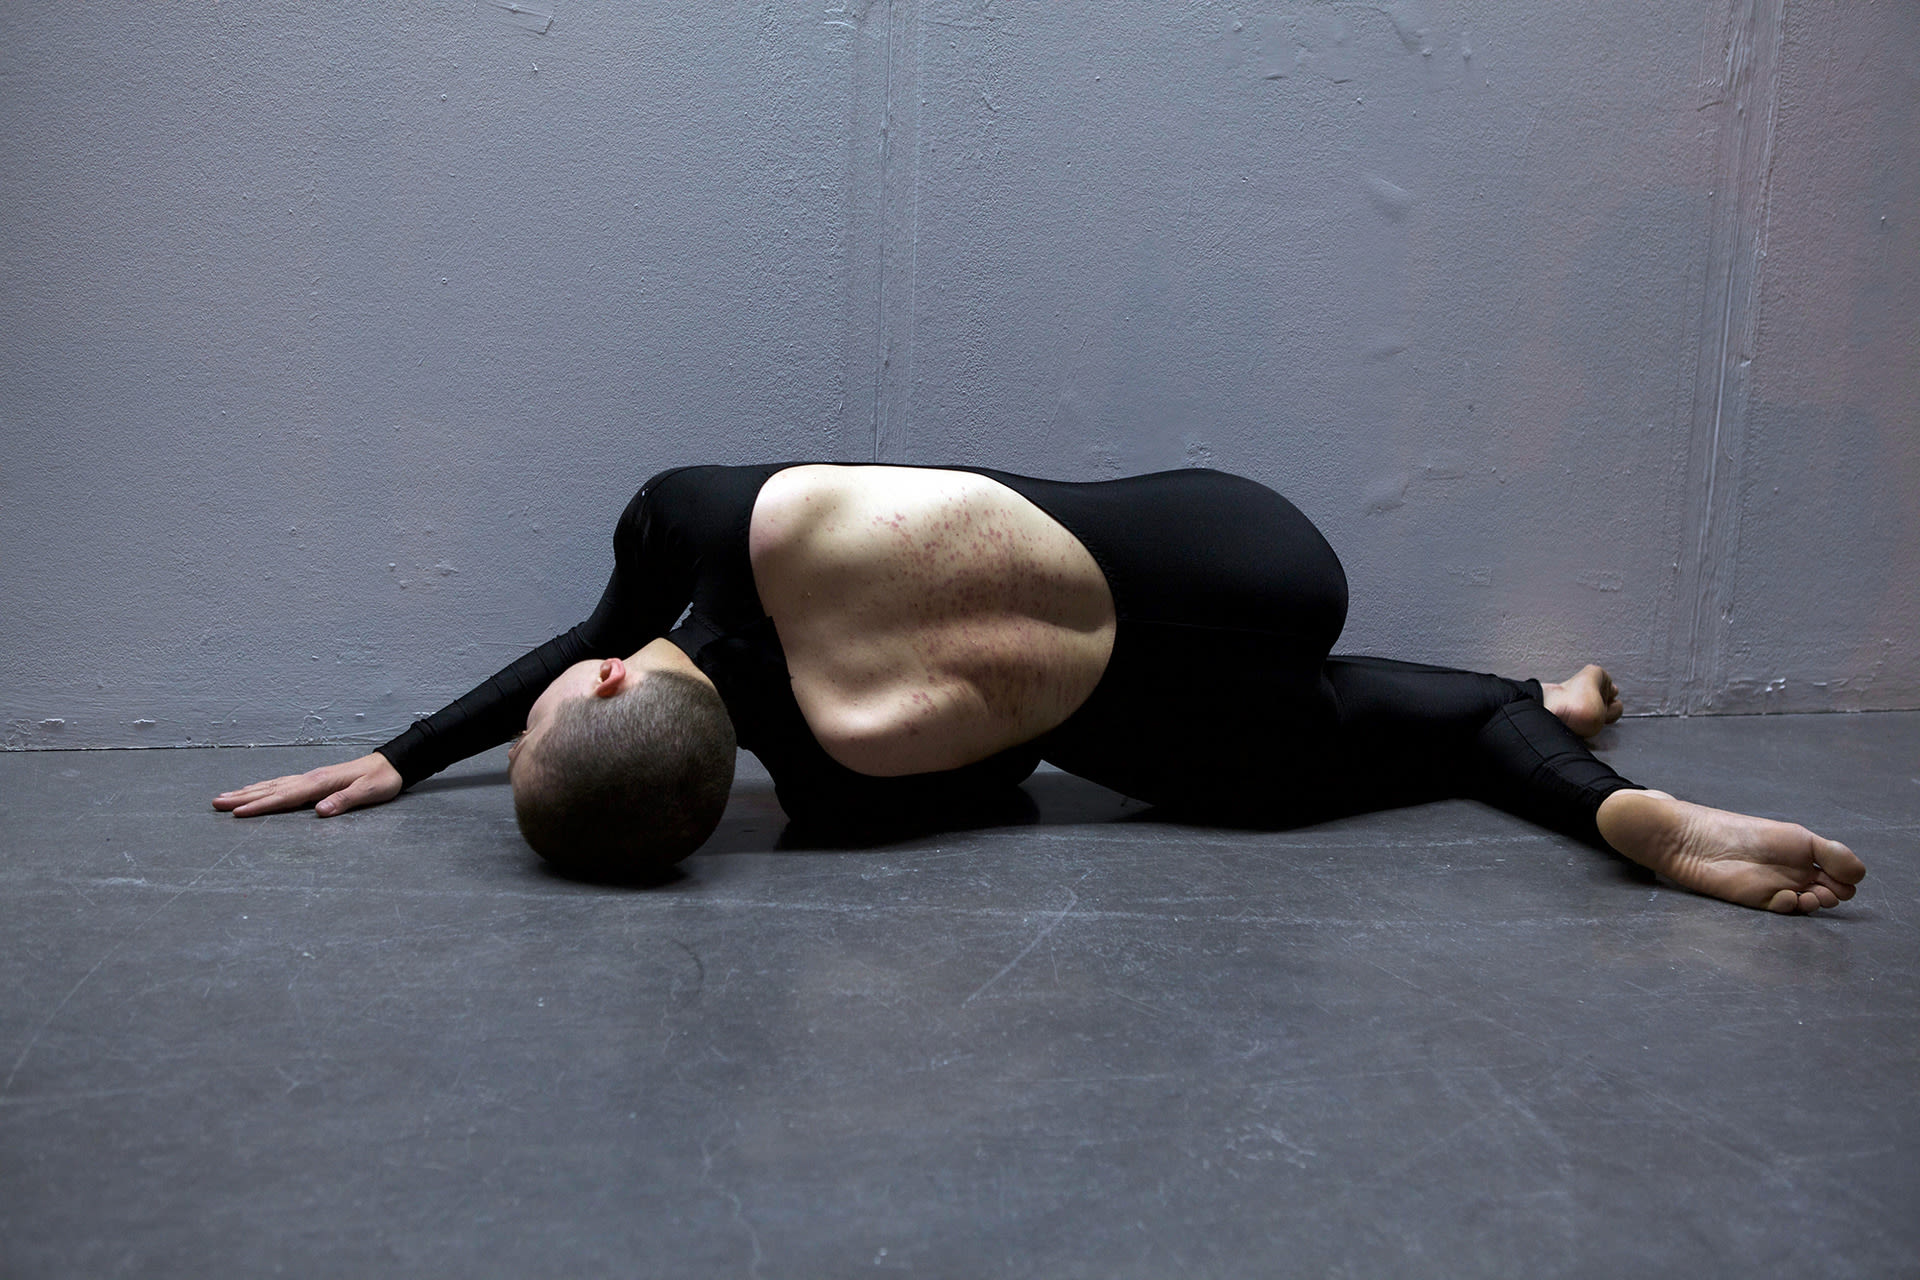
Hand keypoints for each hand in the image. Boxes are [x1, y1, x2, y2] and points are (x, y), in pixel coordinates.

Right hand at [213, 752, 403, 817]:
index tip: (238, 813)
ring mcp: (310, 778)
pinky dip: (263, 787)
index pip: (285, 797)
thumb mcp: (368, 793)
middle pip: (271, 789)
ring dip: (248, 791)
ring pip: (272, 785)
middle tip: (216, 803)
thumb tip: (319, 812)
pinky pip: (281, 784)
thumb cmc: (382, 781)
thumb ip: (344, 801)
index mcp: (320, 783)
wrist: (391, 764)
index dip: (261, 805)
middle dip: (242, 798)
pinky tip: (254, 790)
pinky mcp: (313, 780)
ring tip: (224, 797)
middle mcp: (310, 778)